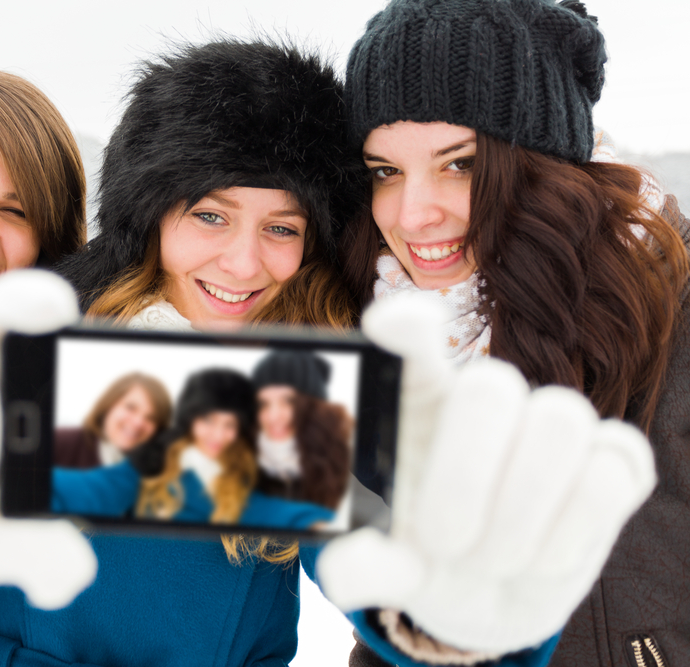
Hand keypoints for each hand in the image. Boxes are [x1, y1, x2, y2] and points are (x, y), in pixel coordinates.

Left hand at [317, 293, 655, 652]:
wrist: (484, 596)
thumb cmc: (423, 556)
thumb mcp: (386, 564)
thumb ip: (362, 564)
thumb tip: (342, 571)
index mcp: (417, 401)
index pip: (411, 341)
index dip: (406, 325)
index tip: (388, 326)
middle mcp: (487, 397)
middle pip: (490, 385)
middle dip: (467, 481)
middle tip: (445, 545)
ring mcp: (554, 421)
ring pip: (560, 421)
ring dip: (521, 516)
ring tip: (493, 561)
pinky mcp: (613, 459)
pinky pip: (613, 468)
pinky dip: (573, 531)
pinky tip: (542, 558)